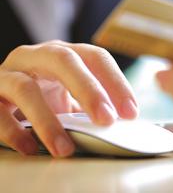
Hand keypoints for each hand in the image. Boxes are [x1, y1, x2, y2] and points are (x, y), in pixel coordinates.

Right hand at [0, 41, 137, 156]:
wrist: (8, 92)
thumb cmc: (46, 92)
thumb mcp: (71, 92)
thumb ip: (90, 104)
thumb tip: (121, 123)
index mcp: (65, 53)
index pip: (96, 57)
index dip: (116, 81)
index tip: (130, 112)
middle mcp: (37, 56)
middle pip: (65, 61)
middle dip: (89, 90)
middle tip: (106, 120)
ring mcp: (10, 73)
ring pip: (26, 88)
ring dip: (48, 121)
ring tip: (65, 148)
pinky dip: (14, 132)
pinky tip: (30, 148)